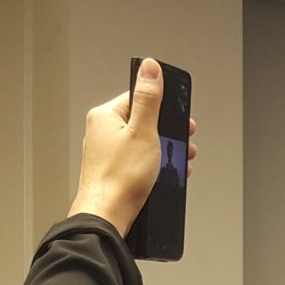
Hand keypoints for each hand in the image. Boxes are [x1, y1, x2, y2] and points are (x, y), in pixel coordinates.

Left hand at [68, 58, 197, 234]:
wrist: (107, 217)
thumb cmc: (119, 179)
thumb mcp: (143, 131)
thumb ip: (149, 98)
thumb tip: (150, 67)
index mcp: (105, 116)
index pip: (139, 97)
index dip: (163, 107)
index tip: (178, 119)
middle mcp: (102, 131)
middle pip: (143, 121)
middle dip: (167, 132)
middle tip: (182, 142)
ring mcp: (106, 152)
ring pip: (143, 142)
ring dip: (163, 151)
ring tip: (175, 162)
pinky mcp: (113, 170)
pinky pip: (138, 160)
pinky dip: (153, 165)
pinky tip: (163, 175)